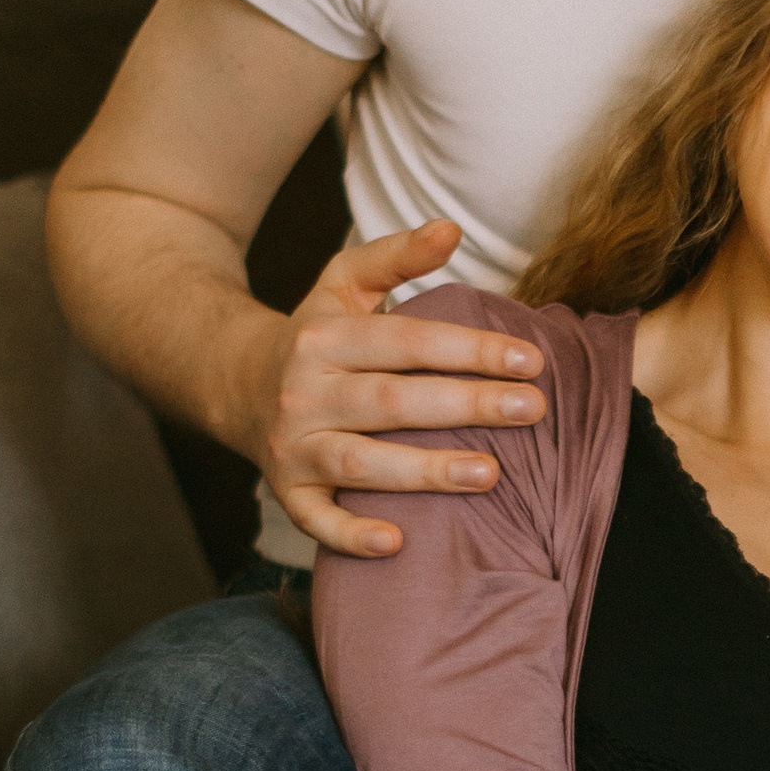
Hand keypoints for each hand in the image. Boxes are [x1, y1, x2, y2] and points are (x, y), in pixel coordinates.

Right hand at [246, 219, 544, 558]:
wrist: (236, 384)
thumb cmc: (316, 335)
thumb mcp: (345, 284)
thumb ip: (398, 256)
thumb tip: (452, 227)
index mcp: (325, 338)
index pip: (407, 340)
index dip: (469, 348)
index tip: (531, 359)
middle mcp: (305, 391)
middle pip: (393, 400)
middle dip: (466, 404)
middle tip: (533, 410)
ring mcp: (293, 446)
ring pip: (361, 460)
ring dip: (425, 471)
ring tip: (492, 473)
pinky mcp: (287, 492)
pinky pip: (315, 519)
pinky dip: (350, 535)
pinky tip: (397, 543)